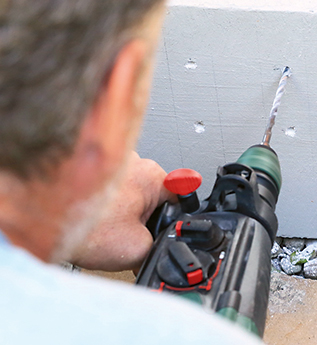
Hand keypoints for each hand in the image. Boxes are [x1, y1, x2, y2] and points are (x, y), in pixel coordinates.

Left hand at [69, 152, 173, 271]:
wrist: (41, 220)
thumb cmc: (83, 225)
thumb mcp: (137, 249)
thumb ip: (158, 246)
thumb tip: (155, 249)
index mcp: (154, 175)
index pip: (181, 194)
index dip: (173, 219)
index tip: (166, 229)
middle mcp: (134, 161)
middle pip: (152, 194)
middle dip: (143, 217)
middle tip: (129, 235)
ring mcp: (110, 162)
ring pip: (128, 191)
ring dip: (121, 210)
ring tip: (105, 229)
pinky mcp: (88, 168)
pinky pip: (106, 189)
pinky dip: (102, 204)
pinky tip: (93, 221)